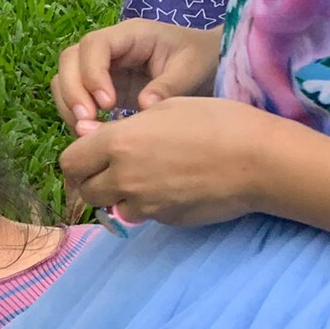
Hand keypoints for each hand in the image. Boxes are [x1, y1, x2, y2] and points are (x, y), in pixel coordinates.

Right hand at [52, 19, 221, 133]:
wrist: (209, 65)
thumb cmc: (202, 59)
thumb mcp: (191, 70)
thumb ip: (166, 87)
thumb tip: (143, 108)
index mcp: (131, 34)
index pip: (94, 45)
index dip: (92, 72)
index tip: (107, 103)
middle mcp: (110, 47)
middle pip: (70, 59)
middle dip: (72, 91)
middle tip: (87, 122)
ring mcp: (102, 66)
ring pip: (65, 78)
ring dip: (69, 104)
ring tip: (87, 131)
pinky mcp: (102, 86)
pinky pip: (76, 96)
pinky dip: (76, 114)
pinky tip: (93, 132)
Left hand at [60, 94, 283, 227]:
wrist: (260, 160)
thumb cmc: (217, 121)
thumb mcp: (164, 108)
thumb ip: (121, 126)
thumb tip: (88, 133)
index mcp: (119, 143)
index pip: (69, 162)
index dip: (79, 157)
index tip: (93, 152)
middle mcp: (124, 177)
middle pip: (86, 190)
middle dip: (94, 179)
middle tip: (115, 166)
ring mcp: (145, 204)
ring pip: (113, 206)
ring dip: (120, 195)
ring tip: (148, 176)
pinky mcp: (166, 220)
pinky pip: (143, 215)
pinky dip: (147, 206)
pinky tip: (172, 188)